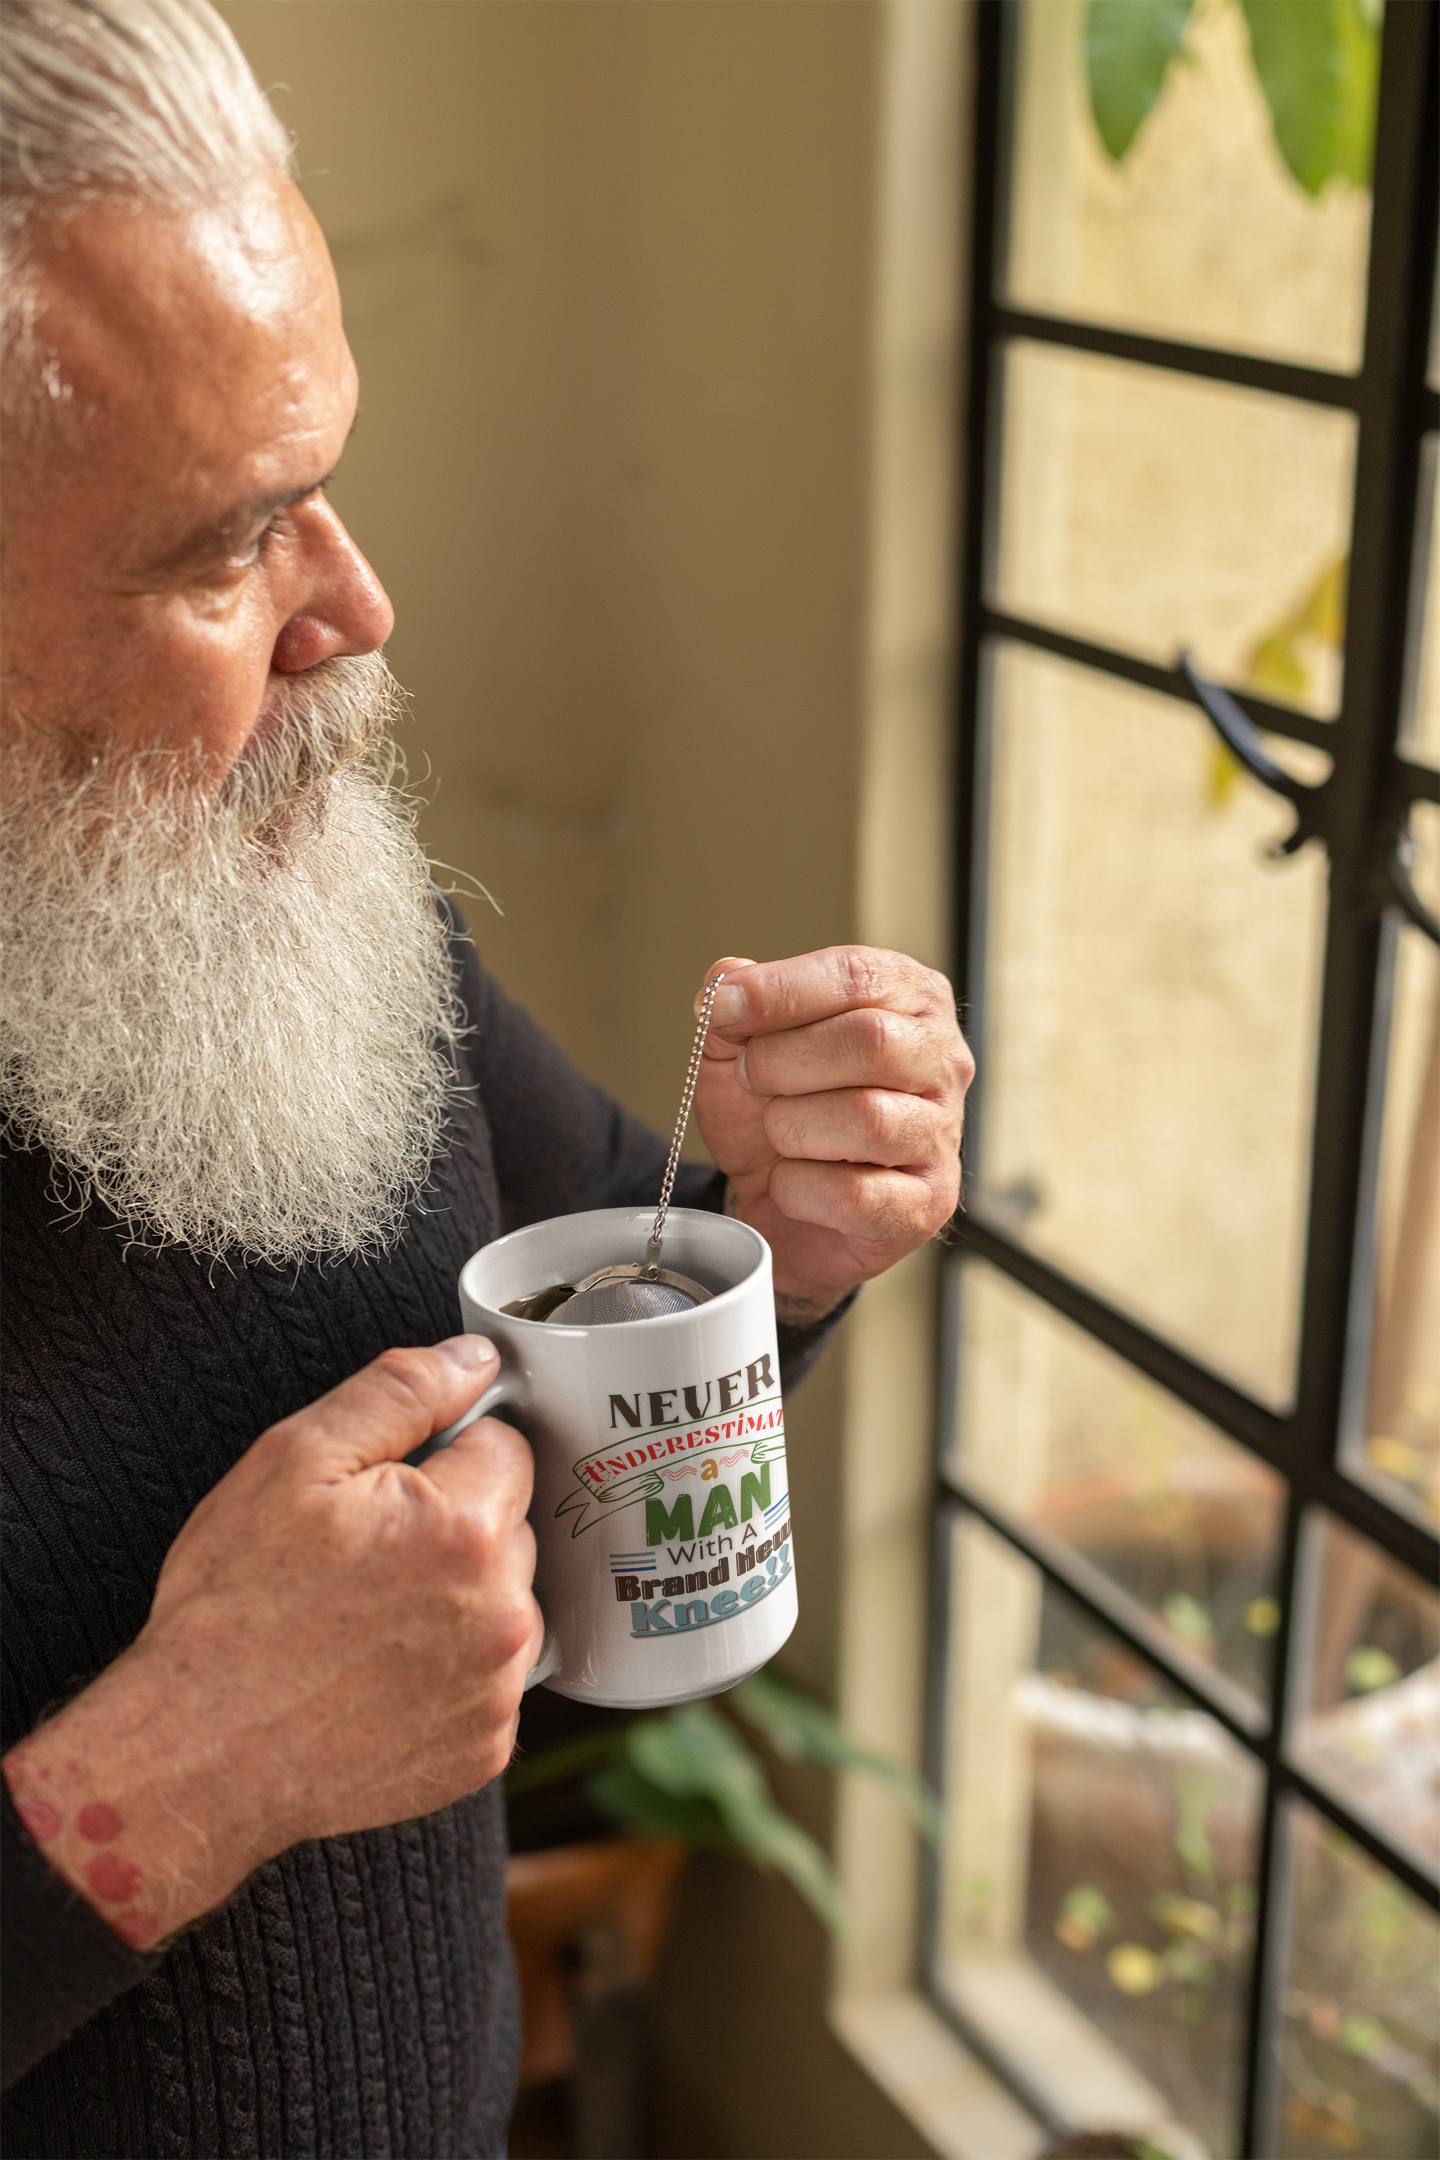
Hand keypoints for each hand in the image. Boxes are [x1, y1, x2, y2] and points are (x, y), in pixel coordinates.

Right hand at [1, 1338, 541, 1948]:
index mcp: (465, 1529)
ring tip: (367, 1622)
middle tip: (366, 1558)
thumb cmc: (232, 1608)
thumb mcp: (294, 1461)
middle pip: (511, 1528)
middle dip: (454, 1527)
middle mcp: (503, 1614)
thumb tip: (474, 1359)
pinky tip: (381, 1677)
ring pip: (505, 1606)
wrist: (197, 1757)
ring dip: (458, 1602)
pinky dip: (450, 1675)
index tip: (391, 1488)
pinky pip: (490, 1683)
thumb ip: (399, 1392)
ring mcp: (497, 1692)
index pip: (506, 1446)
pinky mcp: (485, 1754)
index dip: (445, 1454)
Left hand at [694, 947, 972, 1321]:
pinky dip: (798, 1189)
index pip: (858, 976)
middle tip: (751, 1079)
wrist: (777, 1206)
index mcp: (910, 999)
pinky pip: (854, 1194)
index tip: (724, 1007)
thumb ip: (735, 1002)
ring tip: (778, 1132)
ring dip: (791, 1127)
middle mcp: (942, 1062)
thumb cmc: (778, 1111)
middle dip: (784, 1061)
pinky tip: (793, 1182)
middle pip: (872, 1040)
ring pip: (866, 1118)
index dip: (783, 989)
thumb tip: (728, 979)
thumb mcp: (740, 1045)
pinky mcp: (926, 1206)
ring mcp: (942, 1136)